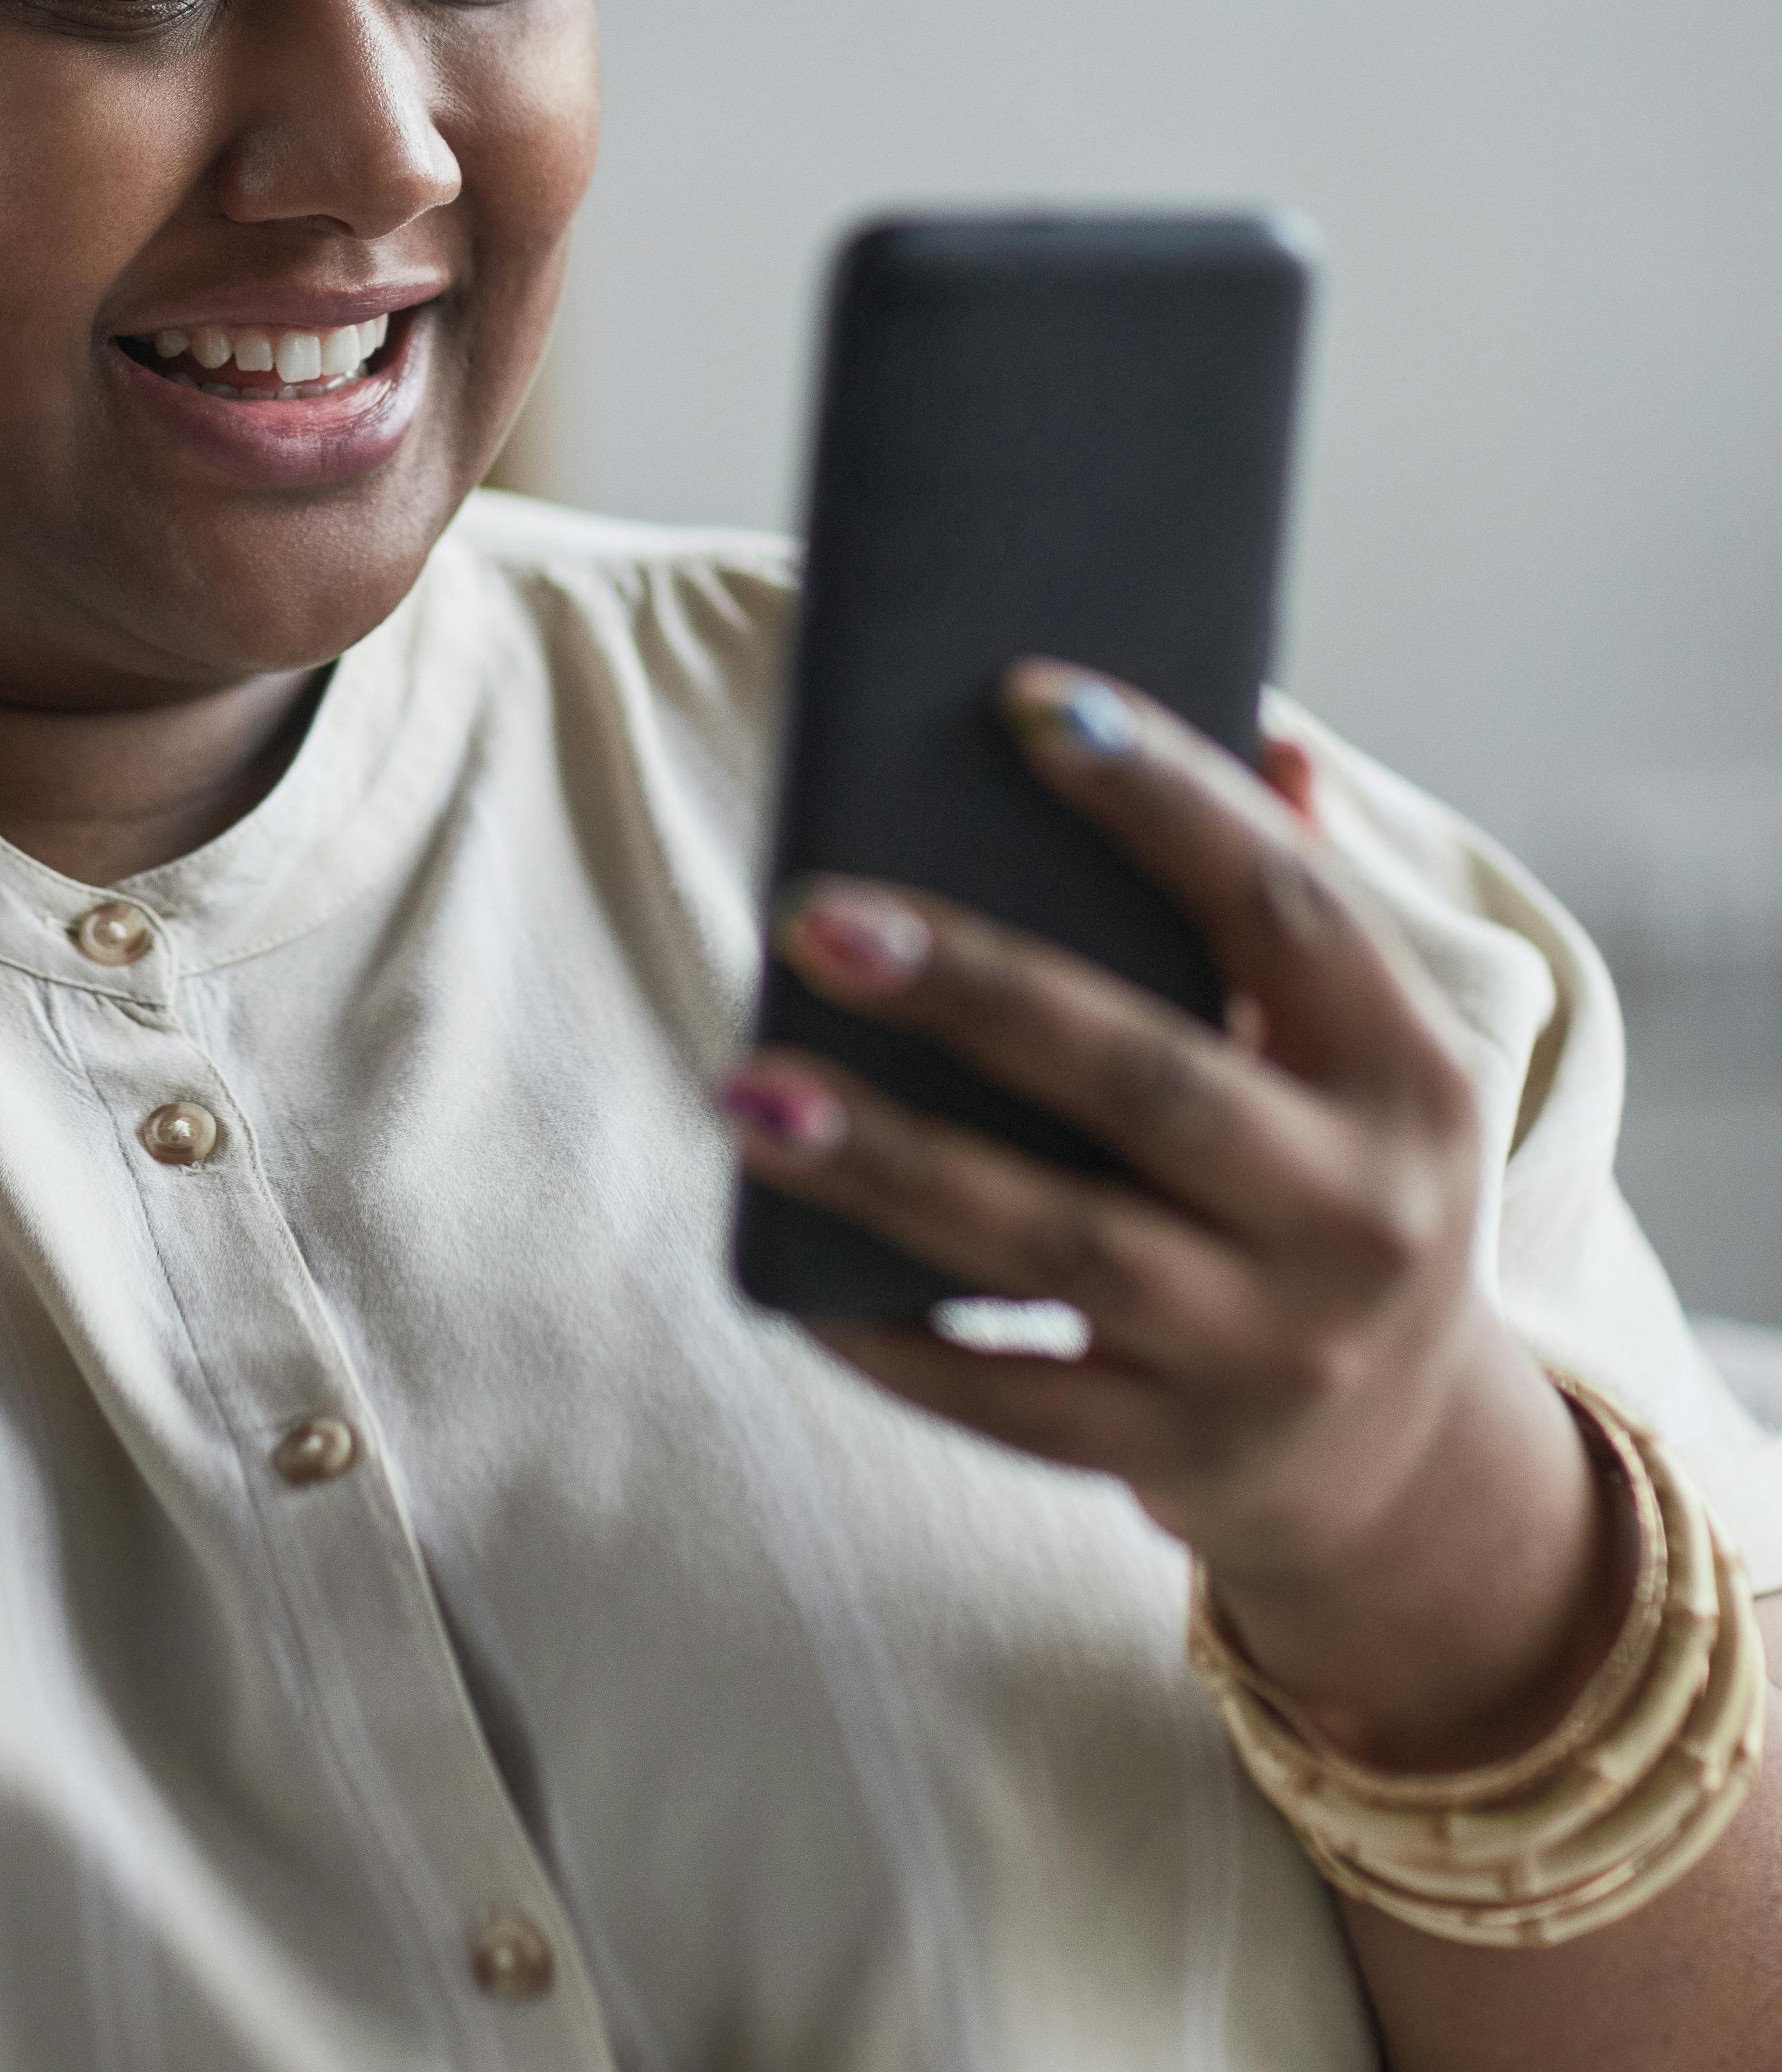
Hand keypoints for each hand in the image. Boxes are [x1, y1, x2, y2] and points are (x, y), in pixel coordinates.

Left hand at [722, 663, 1624, 1772]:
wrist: (1402, 1459)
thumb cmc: (1334, 1174)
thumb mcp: (1360, 1047)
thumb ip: (1299, 889)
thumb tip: (1261, 717)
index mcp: (1411, 1072)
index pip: (1284, 905)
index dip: (1166, 797)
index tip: (1024, 698)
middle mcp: (1362, 1215)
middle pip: (1145, 1079)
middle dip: (972, 991)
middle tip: (812, 914)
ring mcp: (1271, 1350)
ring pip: (1054, 1245)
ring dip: (887, 1162)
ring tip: (747, 1088)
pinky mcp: (1181, 1457)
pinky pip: (1010, 1398)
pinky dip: (895, 1335)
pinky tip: (786, 1265)